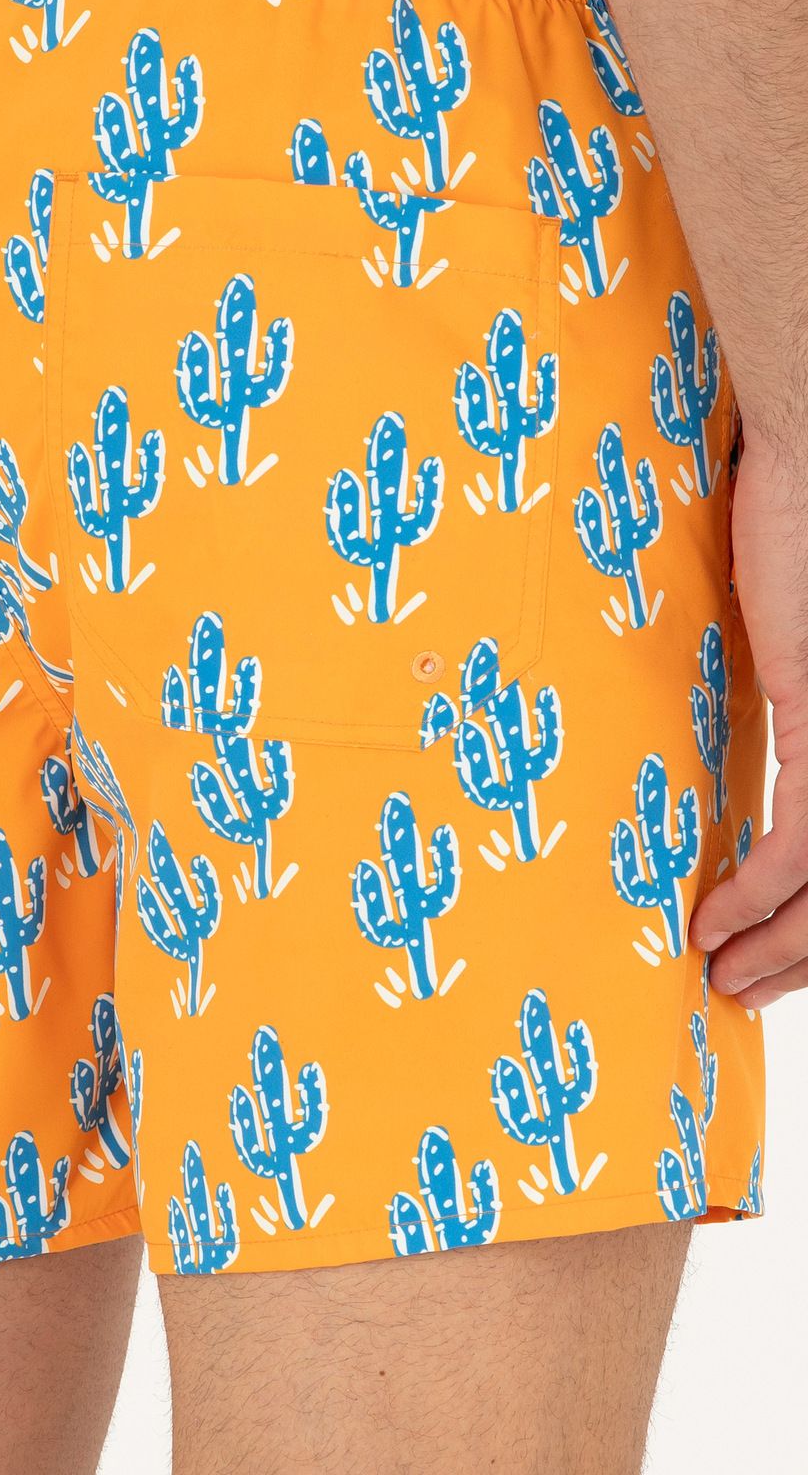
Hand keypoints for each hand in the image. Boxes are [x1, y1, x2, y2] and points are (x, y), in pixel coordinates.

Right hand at [688, 427, 807, 1005]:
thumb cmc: (801, 523)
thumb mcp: (799, 636)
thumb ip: (795, 700)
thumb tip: (753, 743)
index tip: (771, 951)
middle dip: (801, 954)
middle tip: (744, 991)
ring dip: (781, 944)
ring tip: (723, 978)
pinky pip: (806, 838)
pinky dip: (759, 890)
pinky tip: (717, 918)